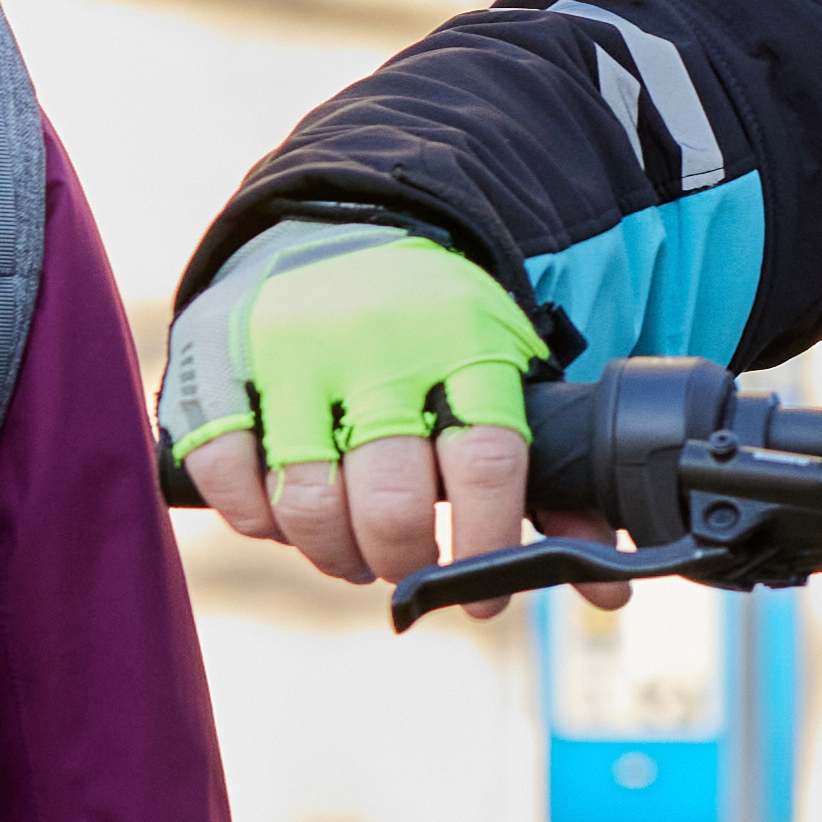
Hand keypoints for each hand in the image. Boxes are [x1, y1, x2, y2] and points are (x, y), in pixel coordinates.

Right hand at [167, 226, 538, 595]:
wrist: (339, 225)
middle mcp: (375, 342)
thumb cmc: (434, 332)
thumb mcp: (500, 376)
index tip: (485, 595)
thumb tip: (604, 589)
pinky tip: (282, 513)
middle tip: (408, 567)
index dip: (486, 545)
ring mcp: (289, 349)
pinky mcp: (217, 360)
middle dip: (404, 560)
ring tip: (350, 551)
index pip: (487, 461)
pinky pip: (228, 476)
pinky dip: (255, 517)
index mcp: (464, 341)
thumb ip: (552, 484)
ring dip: (333, 554)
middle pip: (392, 498)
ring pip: (308, 502)